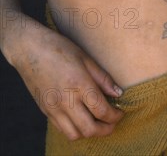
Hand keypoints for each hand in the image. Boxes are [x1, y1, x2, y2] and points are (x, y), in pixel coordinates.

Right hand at [13, 19, 122, 140]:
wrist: (29, 49)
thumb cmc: (59, 48)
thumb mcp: (85, 58)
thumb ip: (102, 78)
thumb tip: (118, 93)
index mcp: (78, 84)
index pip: (102, 110)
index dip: (115, 116)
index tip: (121, 112)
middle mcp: (65, 100)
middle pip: (90, 129)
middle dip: (106, 129)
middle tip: (113, 121)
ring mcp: (53, 108)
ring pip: (75, 134)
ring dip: (90, 132)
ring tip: (98, 122)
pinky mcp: (45, 111)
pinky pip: (62, 129)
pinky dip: (75, 129)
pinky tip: (82, 118)